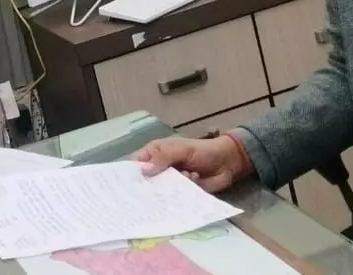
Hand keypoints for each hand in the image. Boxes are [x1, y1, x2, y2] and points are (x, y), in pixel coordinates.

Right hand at [133, 135, 251, 192]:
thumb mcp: (182, 150)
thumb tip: (144, 171)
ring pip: (159, 192)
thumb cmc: (202, 150)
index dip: (130, 174)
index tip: (125, 187)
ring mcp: (171, 182)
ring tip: (160, 201)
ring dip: (162, 195)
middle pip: (146, 180)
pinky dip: (174, 201)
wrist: (228, 163)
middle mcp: (160, 169)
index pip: (137, 164)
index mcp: (156, 154)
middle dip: (144, 189)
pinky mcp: (181, 194)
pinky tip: (177, 202)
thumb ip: (164, 158)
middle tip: (138, 201)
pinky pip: (173, 200)